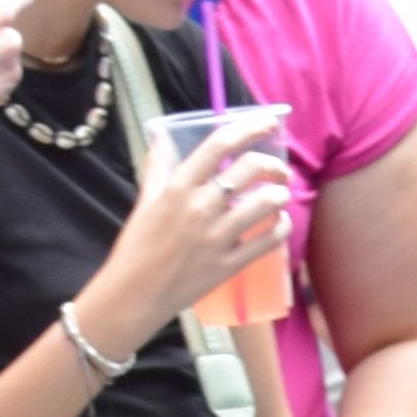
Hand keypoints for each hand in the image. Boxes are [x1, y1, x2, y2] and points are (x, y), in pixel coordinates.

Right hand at [90, 131, 286, 352]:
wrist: (135, 294)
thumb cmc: (138, 246)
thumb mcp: (145, 200)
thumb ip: (158, 167)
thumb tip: (161, 136)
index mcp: (178, 187)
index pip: (219, 145)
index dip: (249, 128)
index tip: (268, 122)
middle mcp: (200, 207)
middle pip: (249, 169)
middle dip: (273, 165)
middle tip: (279, 170)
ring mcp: (217, 237)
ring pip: (265, 203)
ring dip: (280, 195)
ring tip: (280, 196)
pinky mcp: (230, 264)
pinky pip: (268, 241)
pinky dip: (281, 228)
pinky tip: (280, 223)